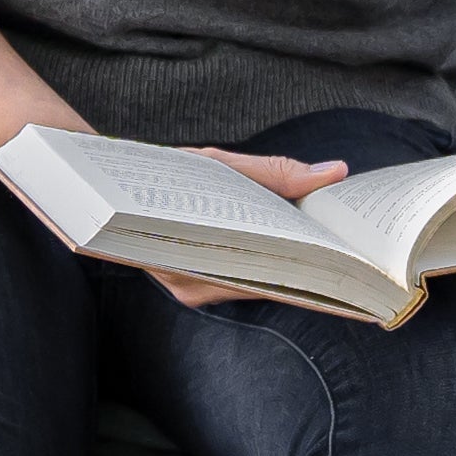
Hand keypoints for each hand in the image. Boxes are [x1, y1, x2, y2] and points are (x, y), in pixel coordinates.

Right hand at [156, 150, 349, 307]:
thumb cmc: (161, 172)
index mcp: (193, 261)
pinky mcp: (195, 286)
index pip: (267, 272)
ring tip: (329, 242)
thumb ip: (276, 173)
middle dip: (307, 263)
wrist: (107, 188)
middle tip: (348, 247)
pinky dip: (270, 259)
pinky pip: (243, 277)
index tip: (345, 253)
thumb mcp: (219, 166)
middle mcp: (190, 286)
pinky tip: (295, 243)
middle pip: (266, 282)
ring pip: (258, 282)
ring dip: (292, 262)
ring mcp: (192, 290)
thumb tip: (334, 172)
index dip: (309, 263)